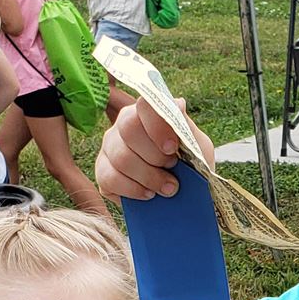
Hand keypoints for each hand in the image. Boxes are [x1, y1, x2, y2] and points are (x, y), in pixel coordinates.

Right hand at [96, 95, 213, 199]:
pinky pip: (109, 178)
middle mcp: (123, 125)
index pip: (144, 105)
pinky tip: (148, 194)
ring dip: (148, 177)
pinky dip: (133, 190)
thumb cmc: (190, 166)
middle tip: (172, 169)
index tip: (172, 148)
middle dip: (154, 155)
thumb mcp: (197, 146)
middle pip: (129, 129)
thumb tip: (178, 103)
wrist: (185, 196)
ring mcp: (109, 147)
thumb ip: (186, 126)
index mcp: (147, 113)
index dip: (157, 126)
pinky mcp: (102, 172)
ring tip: (167, 188)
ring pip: (120, 158)